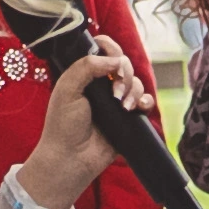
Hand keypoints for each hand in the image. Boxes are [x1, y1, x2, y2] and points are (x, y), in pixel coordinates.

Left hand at [14, 45, 148, 208]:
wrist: (71, 158)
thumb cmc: (63, 125)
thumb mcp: (67, 89)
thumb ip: (86, 66)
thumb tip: (115, 59)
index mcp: (85, 75)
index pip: (103, 50)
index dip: (111, 49)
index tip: (112, 60)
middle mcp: (102, 85)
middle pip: (125, 64)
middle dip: (125, 75)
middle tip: (115, 92)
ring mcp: (116, 101)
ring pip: (136, 82)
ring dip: (134, 90)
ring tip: (123, 106)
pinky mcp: (128, 117)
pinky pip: (145, 101)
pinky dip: (145, 101)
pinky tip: (137, 108)